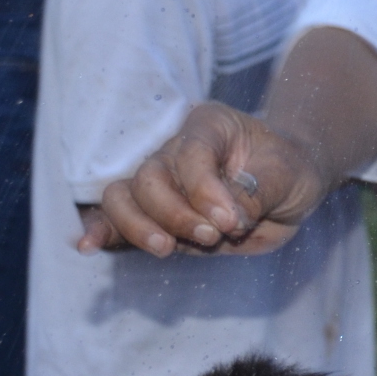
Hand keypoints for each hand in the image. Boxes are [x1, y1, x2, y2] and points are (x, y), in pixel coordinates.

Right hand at [80, 102, 331, 257]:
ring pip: (124, 197)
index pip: (190, 153)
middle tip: (211, 236)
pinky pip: (118, 219)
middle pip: (149, 177)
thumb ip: (256, 193)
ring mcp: (163, 183)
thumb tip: (225, 221)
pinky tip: (86, 246)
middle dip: (174, 213)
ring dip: (139, 227)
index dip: (204, 191)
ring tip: (166, 249)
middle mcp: (177, 149)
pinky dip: (102, 232)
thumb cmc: (290, 171)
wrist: (289, 187)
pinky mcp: (157, 215)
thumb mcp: (289, 176)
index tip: (230, 221)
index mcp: (209, 126)